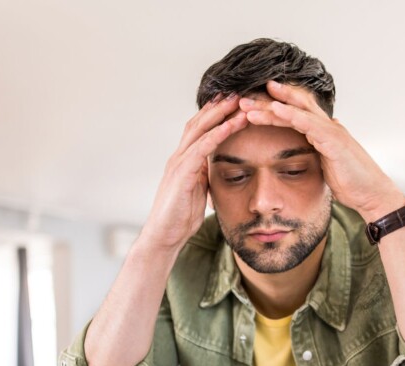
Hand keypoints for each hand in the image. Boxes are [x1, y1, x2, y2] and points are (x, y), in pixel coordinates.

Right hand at [142, 95, 248, 251]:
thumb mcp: (198, 191)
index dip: (217, 113)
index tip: (236, 100)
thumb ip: (205, 175)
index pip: (201, 128)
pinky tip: (232, 125)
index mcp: (184, 160)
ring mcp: (178, 163)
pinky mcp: (181, 174)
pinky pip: (201, 148)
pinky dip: (217, 134)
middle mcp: (179, 156)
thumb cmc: (180, 217)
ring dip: (221, 113)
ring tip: (240, 100)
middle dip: (220, 105)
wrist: (163, 237)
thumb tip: (217, 168)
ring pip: (200, 129)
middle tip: (241, 89)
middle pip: (200, 121)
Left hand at [239, 80, 403, 221]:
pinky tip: (274, 109)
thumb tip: (308, 147)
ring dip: (271, 106)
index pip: (296, 111)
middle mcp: (327, 126)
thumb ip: (317, 151)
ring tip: (249, 104)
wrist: (371, 194)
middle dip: (267, 100)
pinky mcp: (333, 141)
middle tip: (242, 97)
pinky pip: (308, 123)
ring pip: (297, 110)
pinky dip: (290, 114)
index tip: (252, 101)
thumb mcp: (327, 164)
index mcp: (323, 131)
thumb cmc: (351, 181)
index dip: (274, 104)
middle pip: (293, 104)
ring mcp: (331, 131)